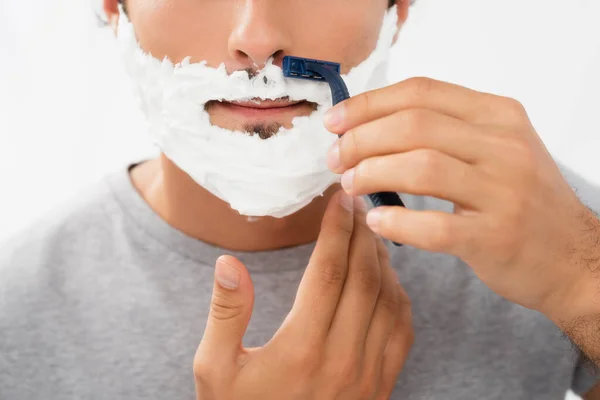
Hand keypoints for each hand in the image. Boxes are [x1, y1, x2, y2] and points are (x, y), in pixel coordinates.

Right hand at [194, 191, 412, 399]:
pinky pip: (402, 329)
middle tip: (356, 204)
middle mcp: (343, 358)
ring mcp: (369, 374)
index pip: (328, 271)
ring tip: (369, 231)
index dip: (335, 229)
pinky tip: (386, 276)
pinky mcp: (381, 385)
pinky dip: (399, 294)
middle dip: (362, 233)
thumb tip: (229, 263)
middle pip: (364, 277)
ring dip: (383, 259)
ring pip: (389, 299)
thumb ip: (225, 315)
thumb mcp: (216, 370)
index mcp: (301, 349)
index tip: (337, 199)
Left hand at [324, 77, 599, 319]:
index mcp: (499, 116)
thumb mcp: (497, 149)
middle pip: (414, 125)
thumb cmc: (520, 200)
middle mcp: (505, 146)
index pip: (422, 93)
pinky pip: (434, 225)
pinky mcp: (496, 237)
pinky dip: (396, 221)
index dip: (369, 104)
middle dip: (362, 140)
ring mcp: (504, 191)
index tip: (335, 122)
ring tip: (349, 185)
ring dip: (372, 173)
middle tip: (336, 159)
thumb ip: (445, 132)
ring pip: (421, 167)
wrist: (572, 257)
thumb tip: (370, 128)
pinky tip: (376, 221)